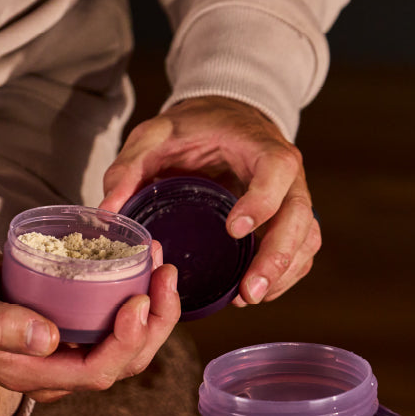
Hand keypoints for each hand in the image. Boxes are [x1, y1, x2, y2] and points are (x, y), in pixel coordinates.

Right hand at [0, 236, 180, 401]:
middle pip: (124, 364)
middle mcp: (57, 372)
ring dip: (155, 312)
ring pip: (129, 347)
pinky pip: (118, 326)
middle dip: (154, 324)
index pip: (95, 373)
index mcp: (31, 375)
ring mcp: (69, 353)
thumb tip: (46, 341)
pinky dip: (140, 301)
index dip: (125, 343)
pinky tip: (147, 268)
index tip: (139, 300)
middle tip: (164, 275)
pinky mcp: (77, 331)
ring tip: (162, 267)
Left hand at [98, 96, 319, 304]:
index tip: (234, 230)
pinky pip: (303, 249)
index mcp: (260, 146)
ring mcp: (293, 197)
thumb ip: (131, 164)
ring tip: (249, 298)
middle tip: (248, 291)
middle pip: (300, 216)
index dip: (262, 202)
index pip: (276, 172)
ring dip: (284, 273)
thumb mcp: (157, 134)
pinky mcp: (290, 218)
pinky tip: (257, 293)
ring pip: (307, 238)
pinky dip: (287, 275)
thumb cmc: (195, 126)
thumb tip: (107, 209)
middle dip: (277, 257)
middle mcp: (288, 174)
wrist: (227, 117)